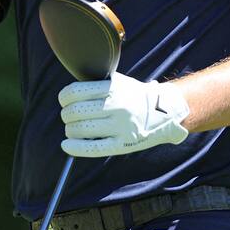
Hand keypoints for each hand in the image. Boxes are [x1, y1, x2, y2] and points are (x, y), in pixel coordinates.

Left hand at [58, 71, 189, 157]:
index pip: (75, 92)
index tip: (64, 101)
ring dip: (70, 129)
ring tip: (72, 128)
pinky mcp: (123, 144)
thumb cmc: (134, 96)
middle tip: (68, 116)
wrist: (165, 111)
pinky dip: (75, 147)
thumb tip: (68, 95)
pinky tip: (66, 144)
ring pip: (81, 129)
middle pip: (76, 112)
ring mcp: (120, 126)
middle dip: (67, 115)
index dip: (64, 98)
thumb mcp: (119, 82)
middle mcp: (116, 106)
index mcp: (113, 88)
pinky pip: (93, 148)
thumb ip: (96, 85)